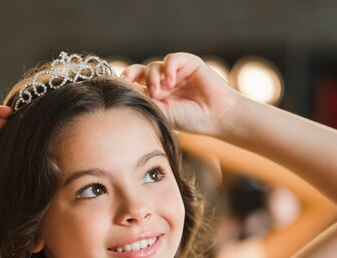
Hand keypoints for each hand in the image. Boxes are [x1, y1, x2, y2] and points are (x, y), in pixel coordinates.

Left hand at [121, 52, 241, 136]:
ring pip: (154, 66)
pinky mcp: (188, 63)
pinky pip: (171, 59)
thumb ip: (146, 102)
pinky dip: (168, 69)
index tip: (120, 87)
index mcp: (154, 94)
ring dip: (152, 77)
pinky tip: (170, 82)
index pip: (134, 84)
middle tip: (128, 81)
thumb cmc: (190, 119)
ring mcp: (175, 72)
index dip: (126, 83)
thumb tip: (125, 93)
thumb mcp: (162, 113)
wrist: (215, 116)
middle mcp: (162, 82)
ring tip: (159, 91)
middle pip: (139, 71)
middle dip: (131, 74)